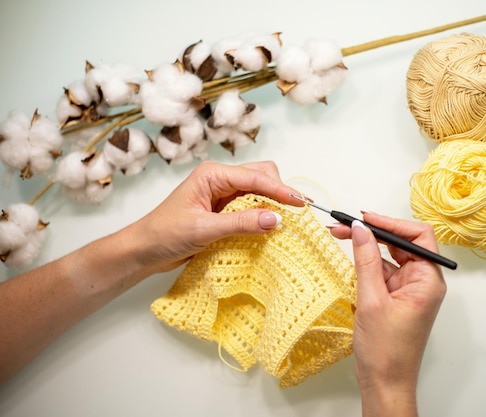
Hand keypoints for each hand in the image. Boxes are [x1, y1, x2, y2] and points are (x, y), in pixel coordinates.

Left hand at [129, 160, 301, 273]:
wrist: (144, 250)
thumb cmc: (164, 235)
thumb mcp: (203, 230)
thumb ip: (240, 223)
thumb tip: (275, 218)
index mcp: (212, 174)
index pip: (255, 177)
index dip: (281, 190)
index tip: (301, 203)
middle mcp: (220, 179)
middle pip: (262, 176)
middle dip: (280, 192)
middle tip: (298, 212)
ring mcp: (223, 194)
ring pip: (259, 190)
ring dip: (273, 203)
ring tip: (288, 220)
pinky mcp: (225, 210)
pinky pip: (252, 206)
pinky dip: (264, 214)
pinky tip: (271, 226)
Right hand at [328, 213, 445, 416]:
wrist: (384, 382)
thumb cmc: (386, 350)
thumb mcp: (372, 300)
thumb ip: (366, 261)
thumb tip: (360, 229)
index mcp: (428, 281)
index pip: (419, 236)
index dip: (392, 223)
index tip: (365, 218)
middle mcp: (423, 282)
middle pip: (402, 243)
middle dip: (374, 232)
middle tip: (345, 226)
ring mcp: (409, 289)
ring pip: (390, 256)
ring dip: (367, 247)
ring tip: (341, 236)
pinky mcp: (396, 297)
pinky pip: (383, 271)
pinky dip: (366, 263)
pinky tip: (350, 258)